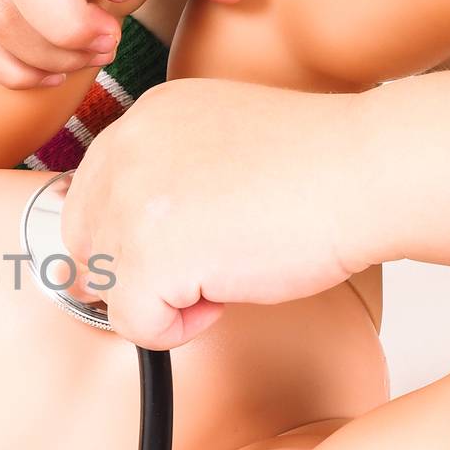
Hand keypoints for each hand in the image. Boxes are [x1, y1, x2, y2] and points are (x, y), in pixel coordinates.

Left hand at [62, 78, 375, 348]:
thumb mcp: (222, 144)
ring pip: (103, 286)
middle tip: (195, 274)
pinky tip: (225, 296)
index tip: (173, 251)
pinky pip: (133, 323)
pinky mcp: (149, 255)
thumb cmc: (321, 166)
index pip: (90, 196)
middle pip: (83, 242)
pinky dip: (177, 329)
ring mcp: (131, 203)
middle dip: (132, 272)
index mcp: (143, 120)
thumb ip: (170, 176)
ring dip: (159, 299)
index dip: (127, 239)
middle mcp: (125, 153)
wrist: (367, 172)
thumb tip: (131, 243)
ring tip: (220, 277)